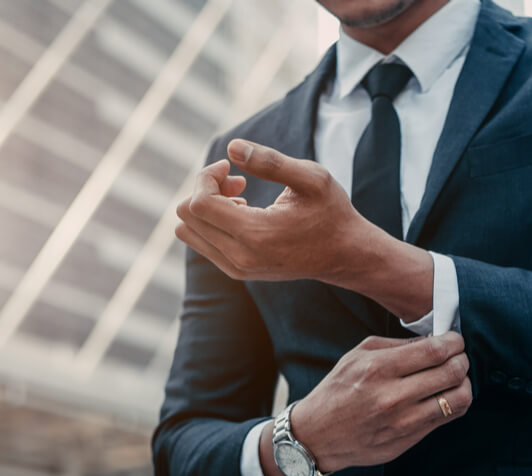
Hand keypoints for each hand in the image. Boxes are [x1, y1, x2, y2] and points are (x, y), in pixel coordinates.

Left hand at [174, 139, 436, 319]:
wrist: (344, 255)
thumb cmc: (331, 212)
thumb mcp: (312, 178)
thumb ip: (271, 161)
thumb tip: (231, 148)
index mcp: (256, 235)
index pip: (198, 204)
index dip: (206, 176)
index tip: (229, 166)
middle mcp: (240, 258)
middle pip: (187, 217)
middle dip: (205, 189)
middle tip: (237, 180)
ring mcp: (236, 269)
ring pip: (188, 231)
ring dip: (206, 206)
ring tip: (240, 196)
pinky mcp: (236, 272)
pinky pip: (201, 242)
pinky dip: (212, 221)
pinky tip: (243, 211)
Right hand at [278, 333, 473, 472]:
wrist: (318, 435)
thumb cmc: (337, 390)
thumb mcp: (357, 356)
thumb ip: (396, 345)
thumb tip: (432, 340)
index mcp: (379, 368)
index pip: (435, 351)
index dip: (454, 342)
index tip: (455, 340)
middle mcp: (393, 396)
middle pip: (451, 372)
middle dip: (462, 360)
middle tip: (458, 356)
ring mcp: (403, 421)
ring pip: (458, 398)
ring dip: (464, 383)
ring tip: (456, 377)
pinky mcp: (409, 439)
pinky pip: (447, 418)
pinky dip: (455, 402)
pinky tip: (446, 394)